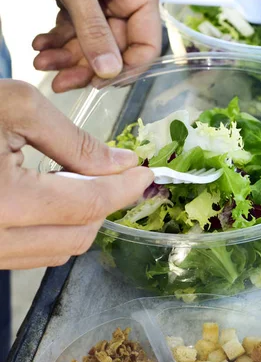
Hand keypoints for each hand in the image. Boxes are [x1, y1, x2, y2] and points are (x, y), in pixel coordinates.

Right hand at [0, 80, 152, 269]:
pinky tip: (52, 198)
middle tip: (115, 172)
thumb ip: (76, 142)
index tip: (144, 174)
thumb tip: (120, 163)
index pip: (87, 205)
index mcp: (2, 201)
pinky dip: (54, 229)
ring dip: (81, 219)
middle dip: (105, 203)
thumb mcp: (19, 107)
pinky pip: (31, 254)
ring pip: (57, 251)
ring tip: (80, 181)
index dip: (124, 189)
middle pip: (78, 235)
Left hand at [26, 0, 160, 92]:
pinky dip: (60, 42)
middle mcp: (129, 0)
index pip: (147, 44)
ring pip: (94, 46)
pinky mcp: (89, 6)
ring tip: (42, 61)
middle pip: (116, 50)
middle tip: (59, 81)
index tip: (98, 82)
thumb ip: (93, 30)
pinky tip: (41, 44)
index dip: (126, 68)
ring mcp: (108, 4)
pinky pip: (79, 34)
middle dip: (86, 66)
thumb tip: (109, 71)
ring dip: (68, 57)